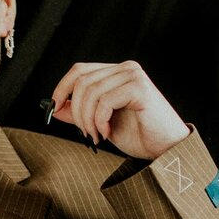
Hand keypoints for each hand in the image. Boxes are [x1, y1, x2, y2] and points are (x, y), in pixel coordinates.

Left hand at [50, 61, 189, 159]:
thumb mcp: (101, 123)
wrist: (165, 148)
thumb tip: (55, 106)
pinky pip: (105, 102)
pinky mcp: (140, 88)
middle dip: (75, 111)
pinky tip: (107, 133)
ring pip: (91, 92)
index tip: (53, 108)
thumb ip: (80, 112)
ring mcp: (134, 76)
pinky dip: (99, 121)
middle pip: (82, 81)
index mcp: (116, 74)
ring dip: (87, 120)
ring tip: (96, 135)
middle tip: (83, 132)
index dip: (62, 87)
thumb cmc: (138, 135)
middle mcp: (125, 69)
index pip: (80, 70)